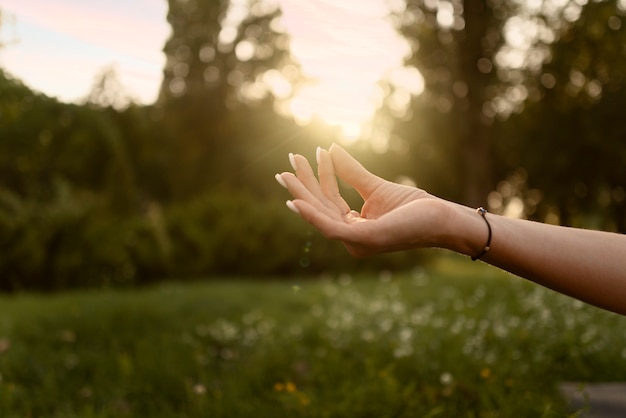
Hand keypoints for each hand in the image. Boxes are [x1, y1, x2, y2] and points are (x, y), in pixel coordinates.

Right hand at [276, 144, 447, 256]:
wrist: (441, 218)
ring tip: (286, 173)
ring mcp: (356, 242)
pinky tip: (296, 201)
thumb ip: (351, 172)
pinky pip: (330, 228)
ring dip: (302, 193)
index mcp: (354, 228)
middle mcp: (351, 239)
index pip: (330, 200)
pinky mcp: (363, 240)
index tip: (314, 151)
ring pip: (321, 215)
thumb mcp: (375, 186)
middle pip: (321, 206)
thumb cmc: (414, 207)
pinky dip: (311, 215)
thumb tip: (330, 148)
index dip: (319, 176)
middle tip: (289, 160)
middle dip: (302, 184)